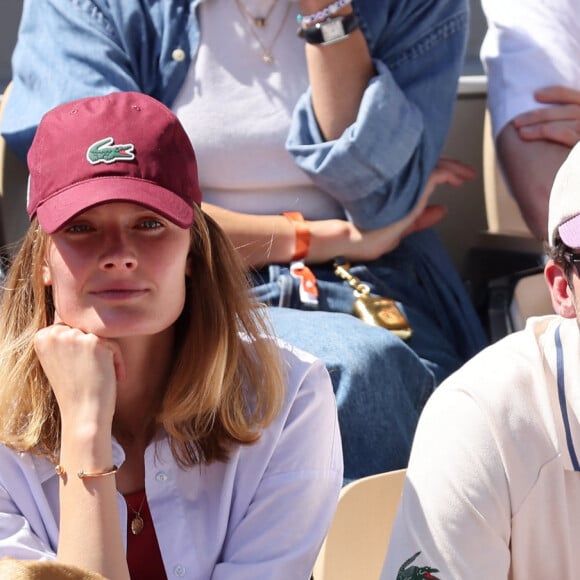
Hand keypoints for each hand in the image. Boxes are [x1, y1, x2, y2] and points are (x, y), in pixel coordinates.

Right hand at [34, 322, 124, 425]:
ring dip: (106, 356)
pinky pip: (113, 346)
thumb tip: (80, 324)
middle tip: (90, 374)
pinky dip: (117, 361)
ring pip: (100, 337)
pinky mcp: (95, 343)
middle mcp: (55, 334)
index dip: (79, 349)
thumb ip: (65, 340)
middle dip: (93, 351)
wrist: (83, 414)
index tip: (79, 370)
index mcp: (41, 337)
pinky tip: (115, 378)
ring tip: (100, 376)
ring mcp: (75, 337)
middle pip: (85, 331)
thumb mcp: (60, 361)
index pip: (69, 328)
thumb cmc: (74, 391)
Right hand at [308, 157, 475, 260]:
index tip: (454, 180)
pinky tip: (459, 177)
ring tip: (467, 174)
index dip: (438, 175)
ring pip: (431, 166)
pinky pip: (435, 173)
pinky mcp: (407, 183)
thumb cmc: (366, 237)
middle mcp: (397, 180)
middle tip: (466, 173)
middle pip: (426, 167)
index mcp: (394, 189)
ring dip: (453, 169)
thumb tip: (442, 209)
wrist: (352, 239)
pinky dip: (449, 173)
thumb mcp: (399, 227)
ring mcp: (401, 179)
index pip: (418, 175)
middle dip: (449, 168)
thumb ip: (419, 219)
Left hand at [512, 85, 579, 146]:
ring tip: (521, 133)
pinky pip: (570, 136)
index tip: (535, 95)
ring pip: (571, 121)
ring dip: (542, 125)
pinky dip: (553, 132)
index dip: (557, 93)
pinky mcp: (579, 150)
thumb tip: (528, 120)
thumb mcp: (563, 139)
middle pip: (569, 110)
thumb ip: (557, 124)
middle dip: (540, 114)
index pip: (575, 97)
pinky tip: (537, 134)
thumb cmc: (564, 160)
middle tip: (516, 122)